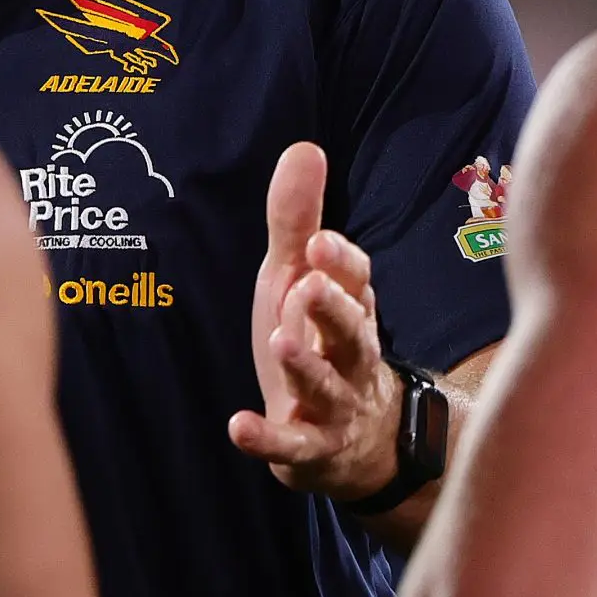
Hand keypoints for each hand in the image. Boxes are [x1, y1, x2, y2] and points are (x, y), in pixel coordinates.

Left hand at [228, 141, 400, 500]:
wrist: (356, 441)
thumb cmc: (319, 341)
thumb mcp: (300, 278)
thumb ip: (298, 220)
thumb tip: (304, 147)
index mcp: (350, 309)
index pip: (355, 281)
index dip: (339, 262)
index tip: (318, 242)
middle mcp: (351, 356)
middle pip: (352, 332)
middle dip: (334, 310)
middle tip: (310, 286)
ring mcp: (334, 406)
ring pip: (327, 387)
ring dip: (306, 367)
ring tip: (283, 342)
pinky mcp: (312, 449)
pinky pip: (293, 446)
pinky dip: (269, 439)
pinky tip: (239, 427)